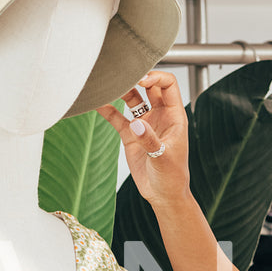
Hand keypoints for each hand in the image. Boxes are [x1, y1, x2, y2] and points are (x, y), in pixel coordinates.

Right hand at [95, 70, 190, 207]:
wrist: (162, 195)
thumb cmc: (172, 177)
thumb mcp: (163, 158)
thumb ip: (150, 140)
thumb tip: (137, 124)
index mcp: (174, 116)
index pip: (168, 85)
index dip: (156, 77)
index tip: (140, 80)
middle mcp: (159, 116)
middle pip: (148, 87)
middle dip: (136, 78)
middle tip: (120, 75)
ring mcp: (144, 123)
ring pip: (132, 99)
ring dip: (120, 91)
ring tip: (106, 85)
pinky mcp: (130, 134)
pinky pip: (117, 117)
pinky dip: (107, 109)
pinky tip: (96, 102)